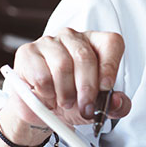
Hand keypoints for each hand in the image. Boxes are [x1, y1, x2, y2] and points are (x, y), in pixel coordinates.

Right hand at [1, 28, 130, 143]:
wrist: (43, 109)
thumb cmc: (75, 99)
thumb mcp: (100, 106)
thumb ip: (117, 106)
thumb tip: (118, 101)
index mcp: (96, 43)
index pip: (111, 43)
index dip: (110, 66)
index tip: (106, 87)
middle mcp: (73, 37)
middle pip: (84, 57)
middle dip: (87, 88)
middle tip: (85, 107)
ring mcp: (49, 42)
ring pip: (62, 66)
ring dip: (65, 92)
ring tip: (66, 103)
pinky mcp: (27, 52)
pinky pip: (40, 74)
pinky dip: (46, 93)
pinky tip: (49, 97)